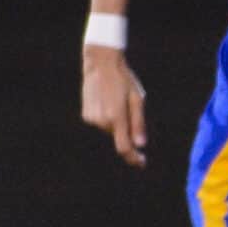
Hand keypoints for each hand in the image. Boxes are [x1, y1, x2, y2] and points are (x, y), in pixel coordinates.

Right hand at [81, 45, 147, 167]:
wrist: (100, 64)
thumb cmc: (123, 79)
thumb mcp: (137, 99)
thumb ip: (138, 123)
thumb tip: (140, 145)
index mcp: (117, 117)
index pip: (124, 147)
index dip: (133, 158)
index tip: (141, 162)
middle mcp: (102, 121)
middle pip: (118, 136)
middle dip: (126, 131)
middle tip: (130, 110)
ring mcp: (92, 118)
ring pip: (110, 130)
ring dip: (116, 123)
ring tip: (117, 101)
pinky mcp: (86, 115)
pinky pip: (101, 123)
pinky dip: (107, 118)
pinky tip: (107, 100)